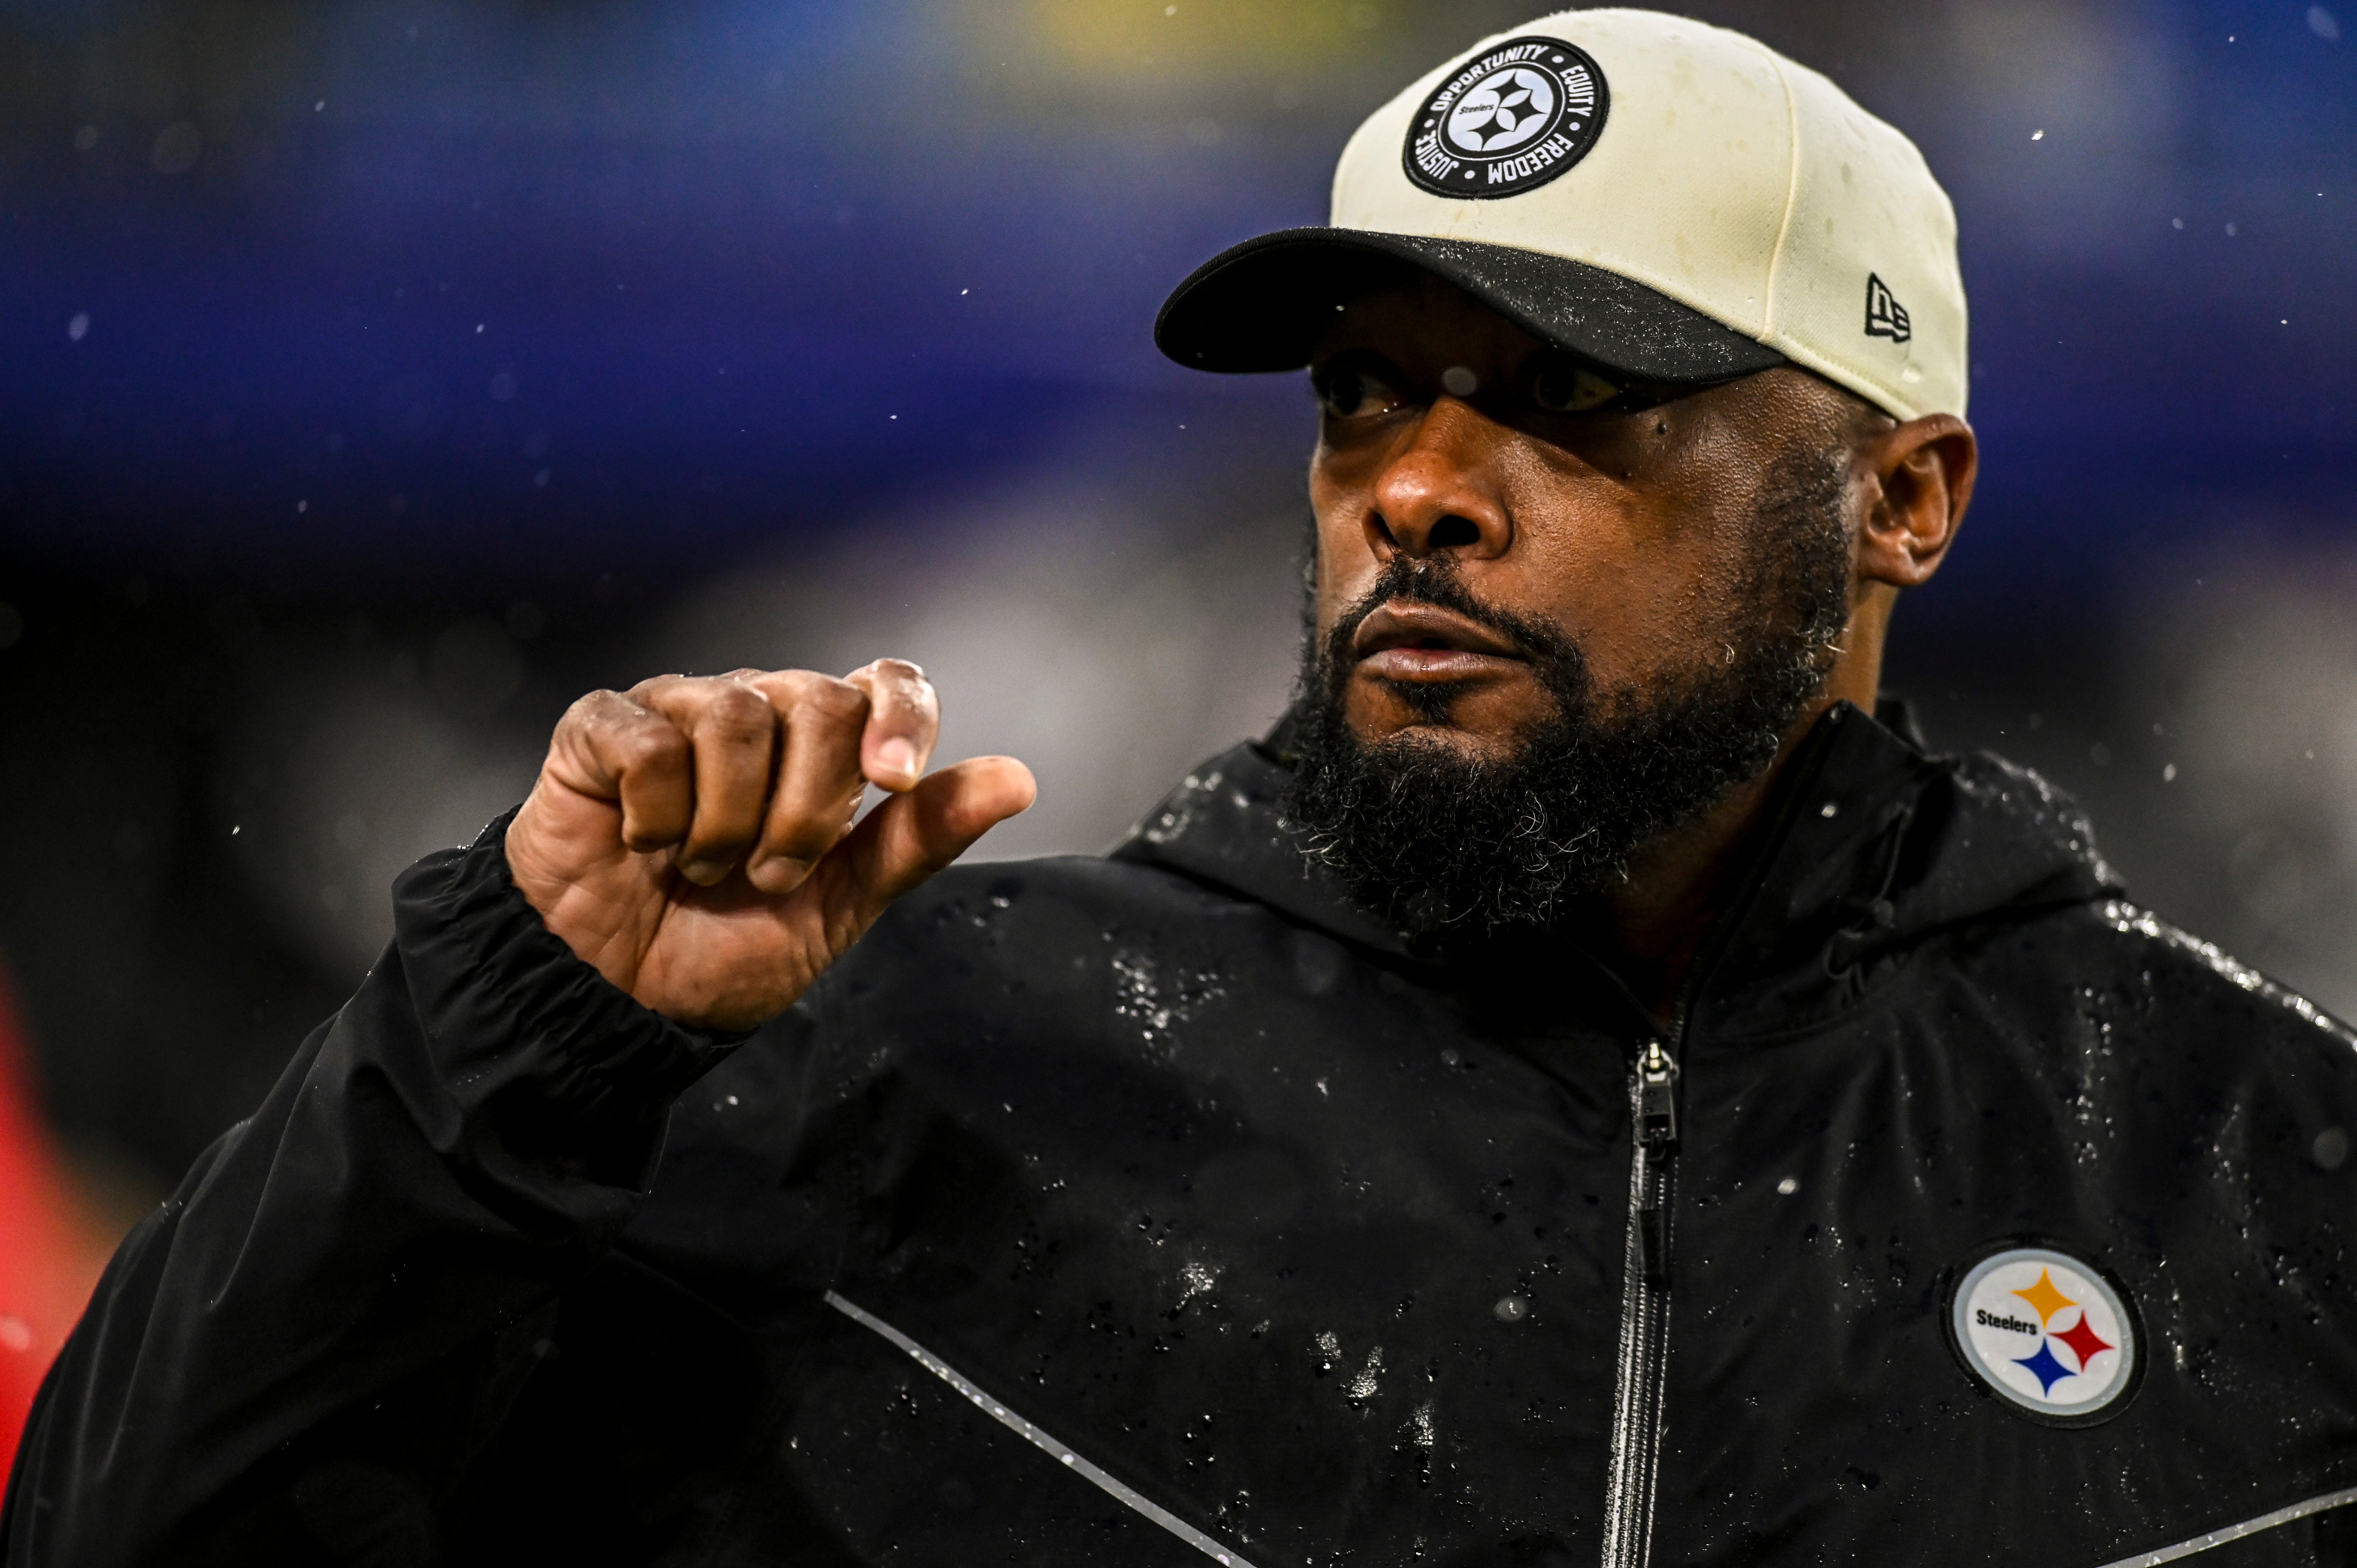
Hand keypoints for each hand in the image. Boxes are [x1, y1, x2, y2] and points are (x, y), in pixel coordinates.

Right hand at [505, 661, 1034, 1029]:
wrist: (621, 997)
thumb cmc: (726, 947)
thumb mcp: (842, 904)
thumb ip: (920, 838)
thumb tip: (1017, 780)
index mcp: (823, 747)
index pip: (886, 682)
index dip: (901, 718)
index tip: (893, 785)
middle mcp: (758, 710)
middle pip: (821, 701)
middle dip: (807, 809)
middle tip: (771, 873)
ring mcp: (678, 711)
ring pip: (736, 715)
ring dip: (729, 822)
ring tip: (706, 871)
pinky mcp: (600, 730)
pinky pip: (649, 741)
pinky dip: (655, 813)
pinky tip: (643, 845)